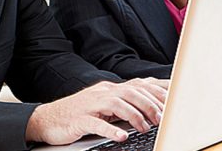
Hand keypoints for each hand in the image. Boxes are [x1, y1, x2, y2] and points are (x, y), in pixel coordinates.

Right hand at [25, 78, 168, 144]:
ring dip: (134, 115)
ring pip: (117, 103)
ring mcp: (90, 105)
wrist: (47, 119)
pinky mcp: (79, 119)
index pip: (138, 85)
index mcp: (109, 89)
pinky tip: (121, 137)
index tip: (174, 100)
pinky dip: (111, 129)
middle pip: (130, 91)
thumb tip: (150, 106)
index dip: (157, 91)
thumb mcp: (103, 105)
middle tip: (162, 118)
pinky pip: (97, 123)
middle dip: (150, 104)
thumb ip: (124, 104)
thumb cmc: (78, 114)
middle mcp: (101, 93)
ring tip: (145, 127)